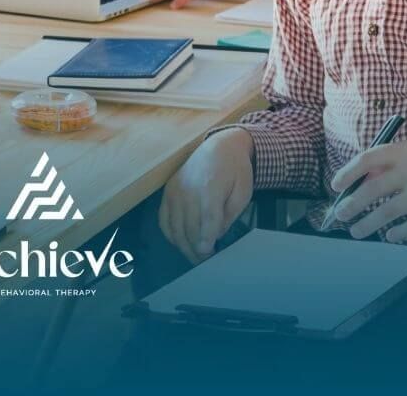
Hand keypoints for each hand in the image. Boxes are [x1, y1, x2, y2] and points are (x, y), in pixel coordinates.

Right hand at [159, 127, 254, 263]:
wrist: (219, 146)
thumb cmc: (235, 170)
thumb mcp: (242, 192)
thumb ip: (229, 215)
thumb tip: (216, 235)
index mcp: (210, 187)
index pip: (207, 218)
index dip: (206, 238)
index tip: (207, 252)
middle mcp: (188, 189)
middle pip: (189, 226)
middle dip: (197, 248)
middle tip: (206, 261)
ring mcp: (175, 191)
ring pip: (175, 227)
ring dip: (184, 245)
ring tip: (195, 257)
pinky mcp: (167, 192)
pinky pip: (164, 220)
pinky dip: (171, 234)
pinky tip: (181, 242)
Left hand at [330, 141, 406, 242]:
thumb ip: (391, 165)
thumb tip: (359, 183)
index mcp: (406, 150)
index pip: (367, 160)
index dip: (347, 174)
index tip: (335, 186)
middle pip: (372, 189)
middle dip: (352, 205)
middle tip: (340, 214)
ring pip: (387, 212)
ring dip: (367, 224)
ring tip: (356, 231)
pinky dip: (396, 233)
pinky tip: (389, 235)